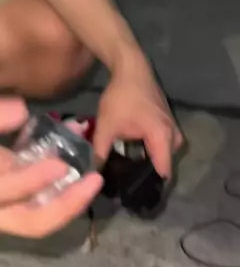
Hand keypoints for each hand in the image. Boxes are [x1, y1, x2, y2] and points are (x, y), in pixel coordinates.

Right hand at [0, 96, 103, 237]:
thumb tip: (22, 112)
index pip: (2, 195)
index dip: (33, 181)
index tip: (60, 164)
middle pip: (31, 225)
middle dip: (66, 207)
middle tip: (93, 182)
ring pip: (40, 221)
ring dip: (70, 199)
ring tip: (94, 174)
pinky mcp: (10, 207)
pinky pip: (39, 204)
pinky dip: (61, 187)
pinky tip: (79, 161)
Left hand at [93, 64, 182, 178]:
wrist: (132, 69)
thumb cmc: (120, 98)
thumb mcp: (106, 127)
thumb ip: (100, 153)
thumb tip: (92, 175)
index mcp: (162, 139)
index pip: (163, 173)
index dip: (149, 187)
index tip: (134, 197)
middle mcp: (174, 137)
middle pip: (164, 166)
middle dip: (147, 177)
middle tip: (127, 187)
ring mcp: (173, 129)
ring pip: (163, 156)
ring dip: (148, 164)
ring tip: (128, 174)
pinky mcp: (168, 124)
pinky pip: (162, 146)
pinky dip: (150, 152)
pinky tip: (133, 156)